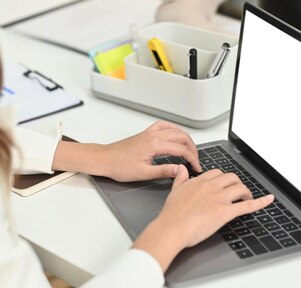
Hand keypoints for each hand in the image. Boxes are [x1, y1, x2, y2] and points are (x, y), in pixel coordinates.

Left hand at [52, 121, 200, 180]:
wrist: (105, 159)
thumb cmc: (119, 166)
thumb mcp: (143, 173)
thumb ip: (164, 171)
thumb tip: (180, 170)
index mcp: (155, 145)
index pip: (182, 149)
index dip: (192, 159)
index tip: (196, 167)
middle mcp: (154, 135)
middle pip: (182, 137)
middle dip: (193, 149)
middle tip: (196, 160)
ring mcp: (150, 133)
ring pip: (175, 130)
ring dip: (186, 139)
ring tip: (190, 150)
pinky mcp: (146, 133)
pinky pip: (164, 126)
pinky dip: (174, 130)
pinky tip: (176, 136)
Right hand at [132, 166, 274, 271]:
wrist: (172, 228)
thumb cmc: (171, 214)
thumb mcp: (174, 191)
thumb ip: (180, 178)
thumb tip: (182, 169)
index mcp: (200, 181)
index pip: (217, 173)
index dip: (223, 179)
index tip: (224, 185)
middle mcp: (211, 187)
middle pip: (231, 177)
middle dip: (236, 183)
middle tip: (237, 192)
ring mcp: (220, 199)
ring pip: (240, 187)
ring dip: (246, 192)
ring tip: (246, 198)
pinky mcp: (226, 212)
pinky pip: (247, 205)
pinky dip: (261, 202)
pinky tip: (268, 200)